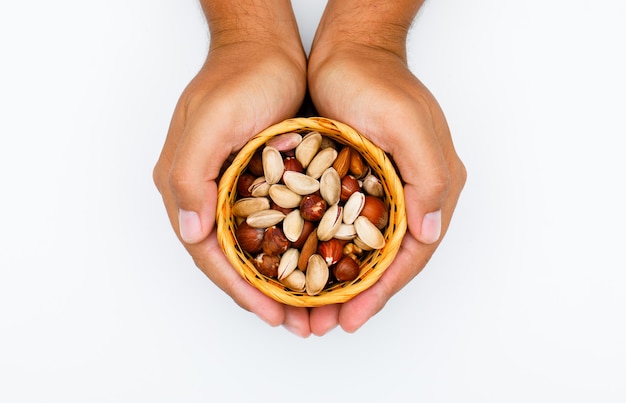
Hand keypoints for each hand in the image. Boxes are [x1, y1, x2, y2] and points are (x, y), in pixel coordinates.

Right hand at [153, 7, 313, 335]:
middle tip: (299, 322)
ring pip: (255, 248)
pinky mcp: (260, 179)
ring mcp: (233, 187)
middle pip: (232, 259)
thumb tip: (188, 231)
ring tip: (311, 306)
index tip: (273, 314)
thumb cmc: (239, 78)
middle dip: (263, 295)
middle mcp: (206, 192)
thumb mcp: (211, 123)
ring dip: (280, 279)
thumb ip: (190, 176)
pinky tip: (317, 264)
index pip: (209, 254)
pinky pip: (275, 225)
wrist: (266, 46)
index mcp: (184, 185)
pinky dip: (294, 249)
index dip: (240, 289)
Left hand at [306, 4, 466, 333]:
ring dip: (340, 282)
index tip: (351, 317)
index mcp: (434, 186)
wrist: (347, 50)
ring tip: (310, 311)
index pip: (411, 253)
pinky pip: (343, 227)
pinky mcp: (357, 182)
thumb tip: (429, 233)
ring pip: (363, 249)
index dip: (382, 290)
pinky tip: (304, 268)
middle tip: (325, 325)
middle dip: (359, 296)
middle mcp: (412, 194)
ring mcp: (384, 189)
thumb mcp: (406, 126)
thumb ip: (428, 179)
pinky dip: (327, 252)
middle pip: (388, 260)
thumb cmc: (376, 82)